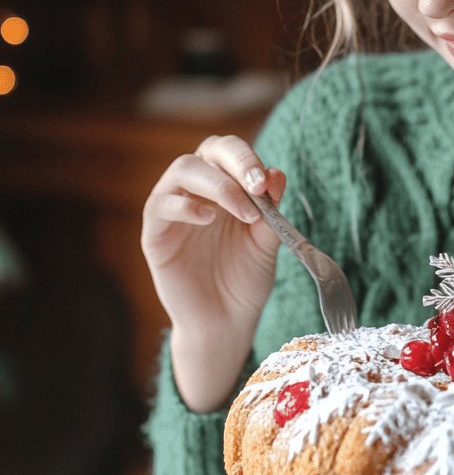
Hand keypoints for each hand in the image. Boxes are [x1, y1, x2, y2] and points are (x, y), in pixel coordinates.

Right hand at [142, 134, 284, 411]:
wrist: (227, 322)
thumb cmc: (245, 280)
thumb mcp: (267, 241)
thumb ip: (271, 209)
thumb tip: (277, 173)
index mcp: (226, 188)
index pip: (229, 152)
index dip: (247, 158)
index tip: (267, 182)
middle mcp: (197, 192)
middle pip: (205, 152)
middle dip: (235, 161)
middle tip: (257, 186)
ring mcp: (173, 211)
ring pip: (182, 170)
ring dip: (217, 185)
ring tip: (244, 212)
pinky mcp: (155, 236)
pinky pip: (159, 206)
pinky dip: (184, 206)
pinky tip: (209, 219)